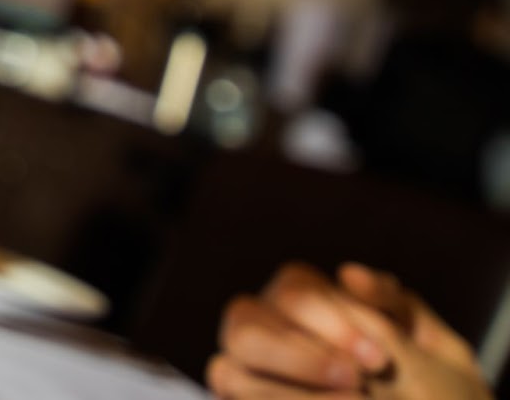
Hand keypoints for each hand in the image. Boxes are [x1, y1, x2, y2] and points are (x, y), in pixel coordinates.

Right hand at [207, 262, 491, 399]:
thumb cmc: (432, 390)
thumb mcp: (432, 345)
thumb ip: (392, 304)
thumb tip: (347, 273)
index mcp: (304, 298)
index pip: (293, 291)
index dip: (331, 322)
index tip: (379, 360)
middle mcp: (264, 327)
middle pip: (245, 324)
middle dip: (300, 357)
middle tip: (357, 382)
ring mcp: (247, 370)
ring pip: (229, 368)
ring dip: (282, 391)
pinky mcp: (242, 397)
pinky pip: (229, 389)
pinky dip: (263, 398)